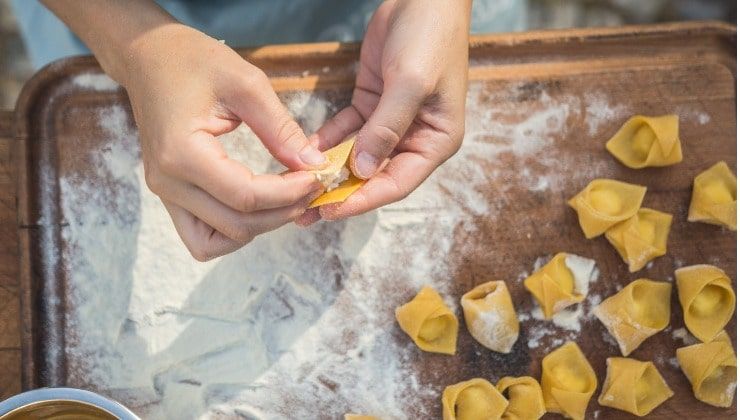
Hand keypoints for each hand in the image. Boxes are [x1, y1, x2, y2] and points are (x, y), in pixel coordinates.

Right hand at [124, 24, 324, 259]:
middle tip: (311, 187)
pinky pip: (202, 236)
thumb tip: (313, 164)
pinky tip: (258, 206)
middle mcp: (168, 182)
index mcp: (181, 152)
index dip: (289, 194)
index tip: (317, 176)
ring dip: (258, 228)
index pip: (245, 196)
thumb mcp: (246, 84)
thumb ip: (280, 129)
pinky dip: (233, 231)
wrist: (148, 57)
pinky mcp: (170, 195)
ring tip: (286, 199)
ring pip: (217, 241)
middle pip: (236, 225)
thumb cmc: (193, 60)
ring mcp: (165, 193)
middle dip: (281, 212)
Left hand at [297, 0, 470, 225]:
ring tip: (298, 191)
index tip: (330, 210)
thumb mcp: (411, 84)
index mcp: (435, 141)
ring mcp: (392, 122)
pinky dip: (327, 141)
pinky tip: (303, 152)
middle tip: (305, 211)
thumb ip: (386, 128)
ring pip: (357, 156)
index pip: (397, 183)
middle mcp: (415, 137)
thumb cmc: (429, 39)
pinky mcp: (372, 104)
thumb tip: (360, 170)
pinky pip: (346, 130)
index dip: (363, 200)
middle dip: (341, 192)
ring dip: (330, 172)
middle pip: (374, 176)